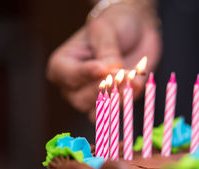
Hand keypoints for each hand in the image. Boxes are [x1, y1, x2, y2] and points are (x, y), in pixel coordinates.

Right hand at [47, 3, 161, 121]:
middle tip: (122, 71)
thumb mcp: (106, 30)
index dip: (85, 74)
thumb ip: (106, 50)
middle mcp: (72, 87)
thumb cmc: (114, 26)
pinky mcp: (113, 104)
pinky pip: (116, 112)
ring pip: (98, 111)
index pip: (68, 77)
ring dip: (117, 96)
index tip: (101, 67)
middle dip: (104, 86)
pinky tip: (136, 84)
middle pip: (82, 99)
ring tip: (131, 78)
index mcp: (61, 66)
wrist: (137, 31)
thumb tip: (110, 70)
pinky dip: (127, 100)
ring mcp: (92, 99)